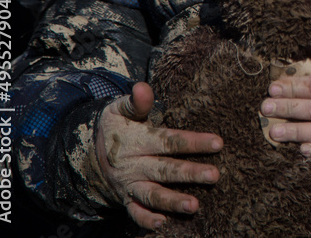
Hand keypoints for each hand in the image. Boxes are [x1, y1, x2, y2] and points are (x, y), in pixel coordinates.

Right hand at [91, 82, 222, 229]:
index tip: (218, 143)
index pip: (168, 140)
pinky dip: (146, 220)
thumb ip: (136, 102)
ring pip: (152, 195)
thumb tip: (143, 87)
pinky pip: (135, 213)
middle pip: (164, 170)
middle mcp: (133, 165)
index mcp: (136, 141)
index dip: (192, 142)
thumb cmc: (117, 127)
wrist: (91, 152)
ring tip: (194, 206)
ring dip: (172, 202)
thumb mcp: (120, 111)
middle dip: (189, 174)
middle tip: (214, 175)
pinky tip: (164, 224)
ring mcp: (130, 184)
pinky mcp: (127, 199)